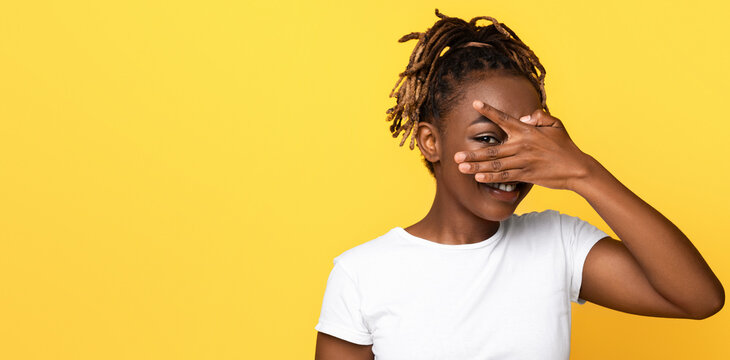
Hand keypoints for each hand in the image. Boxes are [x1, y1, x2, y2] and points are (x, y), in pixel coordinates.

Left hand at [453, 100, 596, 190]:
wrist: (577, 168)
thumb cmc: (565, 146)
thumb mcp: (555, 125)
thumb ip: (539, 116)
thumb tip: (523, 117)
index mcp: (527, 131)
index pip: (504, 118)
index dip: (489, 110)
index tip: (475, 104)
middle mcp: (522, 146)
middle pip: (492, 150)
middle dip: (473, 153)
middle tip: (456, 155)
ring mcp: (523, 162)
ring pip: (495, 165)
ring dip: (477, 167)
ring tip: (461, 167)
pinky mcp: (526, 175)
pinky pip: (505, 177)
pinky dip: (491, 178)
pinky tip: (479, 178)